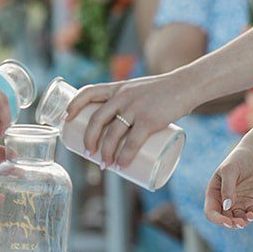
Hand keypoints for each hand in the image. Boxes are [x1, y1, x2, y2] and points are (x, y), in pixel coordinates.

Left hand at [66, 70, 201, 168]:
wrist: (186, 85)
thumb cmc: (163, 91)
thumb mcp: (139, 90)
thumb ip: (127, 102)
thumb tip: (118, 128)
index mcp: (118, 87)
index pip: (88, 92)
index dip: (73, 106)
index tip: (66, 119)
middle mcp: (122, 96)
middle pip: (96, 120)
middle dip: (89, 140)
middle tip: (89, 154)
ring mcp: (135, 108)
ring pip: (112, 135)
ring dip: (106, 154)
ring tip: (106, 165)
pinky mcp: (149, 120)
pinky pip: (132, 143)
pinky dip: (125, 156)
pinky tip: (122, 165)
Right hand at [204, 137, 252, 229]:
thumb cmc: (239, 160)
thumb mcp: (230, 170)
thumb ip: (227, 188)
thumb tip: (227, 206)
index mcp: (214, 194)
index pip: (211, 212)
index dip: (218, 219)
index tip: (227, 221)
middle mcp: (225, 202)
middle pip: (225, 220)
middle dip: (232, 223)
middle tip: (240, 223)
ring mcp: (238, 204)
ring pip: (238, 220)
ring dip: (244, 222)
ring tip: (251, 216)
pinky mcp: (251, 204)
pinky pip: (251, 215)